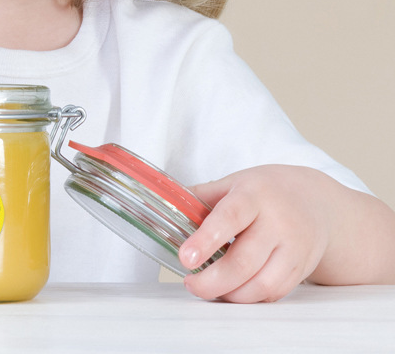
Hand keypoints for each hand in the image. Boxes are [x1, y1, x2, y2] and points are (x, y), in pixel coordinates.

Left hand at [179, 165, 332, 302]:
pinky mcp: (301, 270)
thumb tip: (165, 205)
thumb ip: (201, 196)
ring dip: (229, 295)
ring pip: (261, 285)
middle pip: (244, 261)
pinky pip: (274, 293)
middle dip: (212, 281)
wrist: (315, 201)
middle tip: (191, 283)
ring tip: (207, 289)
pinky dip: (249, 298)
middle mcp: (277, 222)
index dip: (205, 240)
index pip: (229, 218)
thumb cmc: (266, 191)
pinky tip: (231, 292)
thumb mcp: (234, 182)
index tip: (184, 258)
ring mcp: (293, 248)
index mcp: (254, 195)